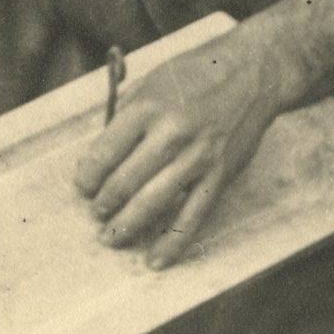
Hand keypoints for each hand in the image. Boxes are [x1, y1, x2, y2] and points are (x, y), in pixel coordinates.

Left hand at [71, 37, 289, 267]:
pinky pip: (192, 216)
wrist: (252, 73)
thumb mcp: (152, 83)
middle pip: (125, 180)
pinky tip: (155, 259)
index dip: (88, 176)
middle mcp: (171, 133)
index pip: (105, 151)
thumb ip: (126, 117)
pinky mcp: (219, 175)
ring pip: (153, 201)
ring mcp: (197, 156)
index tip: (82, 187)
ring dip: (127, 224)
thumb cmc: (196, 75)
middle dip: (104, 203)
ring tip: (110, 236)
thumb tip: (101, 156)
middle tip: (95, 213)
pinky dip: (171, 242)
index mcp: (147, 107)